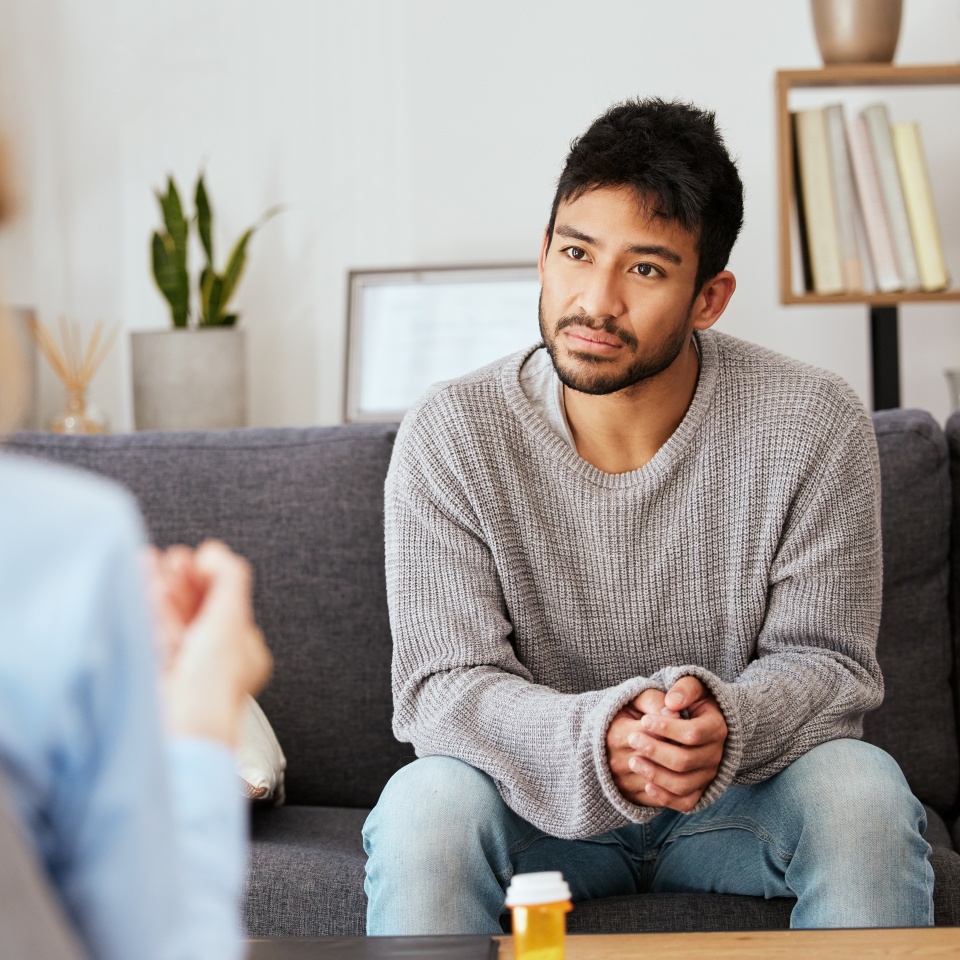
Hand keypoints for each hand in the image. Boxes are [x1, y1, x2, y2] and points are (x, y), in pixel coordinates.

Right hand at [144, 541, 272, 746]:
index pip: (228, 606)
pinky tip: (143, 584)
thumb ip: (228, 580)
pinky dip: (148, 607)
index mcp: (245, 653)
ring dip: (162, 587)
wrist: (181, 733)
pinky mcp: (156, 677)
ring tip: (150, 560)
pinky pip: (153, 634)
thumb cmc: (212, 687)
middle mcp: (217, 662)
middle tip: (170, 556)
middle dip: (182, 581)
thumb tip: (216, 552)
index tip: (196, 557)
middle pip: (198, 610)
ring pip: (173, 620)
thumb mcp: (230, 621)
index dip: (210, 578)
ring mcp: (185, 671)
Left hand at [605, 676, 727, 812]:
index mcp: (716, 728)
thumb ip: (685, 689)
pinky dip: (666, 797)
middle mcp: (716, 755)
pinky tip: (647, 785)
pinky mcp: (700, 790)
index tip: (644, 720)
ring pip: (684, 784)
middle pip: (685, 760)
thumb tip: (672, 702)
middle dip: (655, 750)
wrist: (704, 723)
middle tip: (632, 739)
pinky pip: (686, 801)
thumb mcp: (693, 687)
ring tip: (633, 761)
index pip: (693, 733)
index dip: (667, 728)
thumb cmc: (693, 701)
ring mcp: (709, 775)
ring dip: (656, 774)